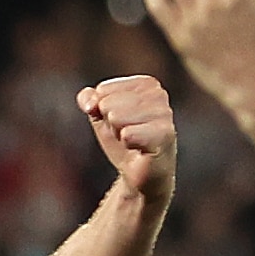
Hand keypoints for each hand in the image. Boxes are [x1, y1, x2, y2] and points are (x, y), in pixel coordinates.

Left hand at [76, 71, 177, 199]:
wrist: (139, 172)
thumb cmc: (123, 139)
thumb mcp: (101, 116)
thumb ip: (89, 100)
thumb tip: (89, 102)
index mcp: (145, 84)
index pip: (103, 90)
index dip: (103, 111)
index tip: (119, 124)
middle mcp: (158, 94)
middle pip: (108, 104)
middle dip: (110, 124)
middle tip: (126, 135)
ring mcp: (164, 114)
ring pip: (116, 117)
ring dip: (119, 135)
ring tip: (132, 141)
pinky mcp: (165, 135)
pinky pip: (128, 134)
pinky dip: (127, 144)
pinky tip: (139, 149)